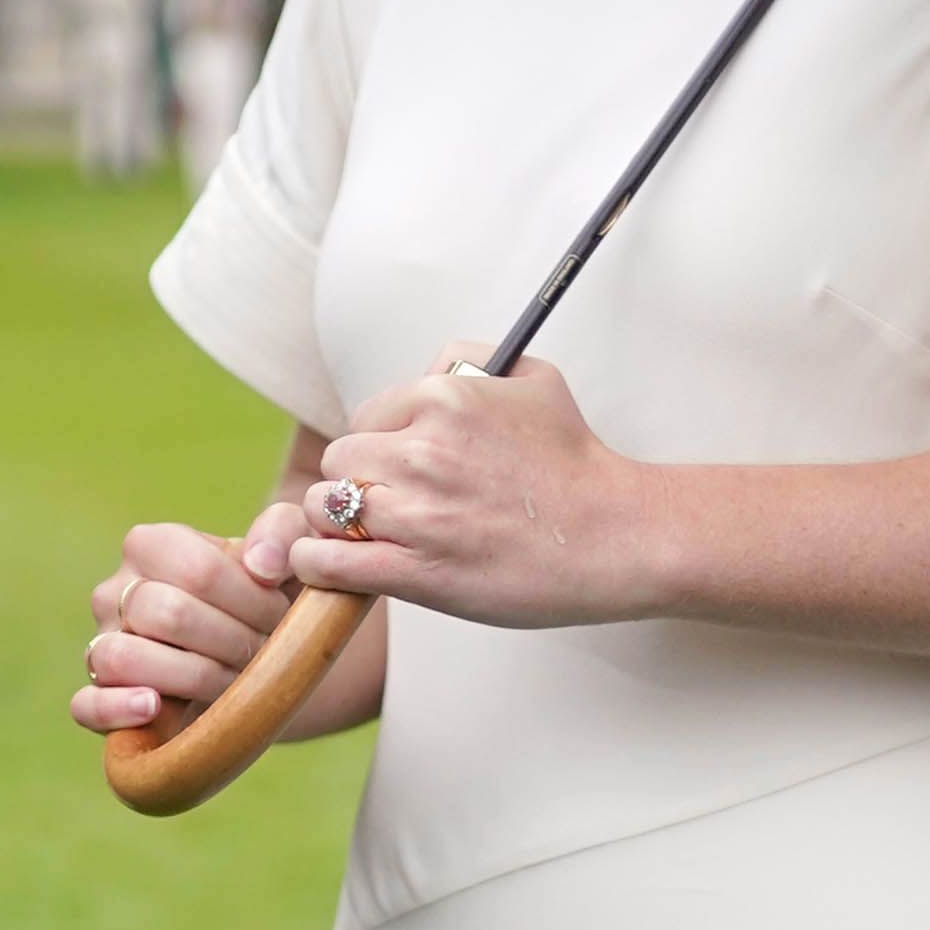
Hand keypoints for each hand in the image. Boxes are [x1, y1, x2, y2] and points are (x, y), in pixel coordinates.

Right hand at [75, 513, 296, 740]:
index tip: (280, 613)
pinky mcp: (97, 697)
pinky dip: (116, 709)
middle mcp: (115, 591)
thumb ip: (283, 532)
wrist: (263, 655)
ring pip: (122, 658)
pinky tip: (153, 707)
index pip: (198, 570)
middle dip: (232, 641)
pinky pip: (86, 705)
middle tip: (264, 651)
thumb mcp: (289, 552)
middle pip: (167, 615)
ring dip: (193, 677)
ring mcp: (101, 644)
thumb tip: (261, 565)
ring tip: (230, 681)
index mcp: (150, 545)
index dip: (251, 600)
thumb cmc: (270, 595)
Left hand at [296, 352, 653, 629]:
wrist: (614, 536)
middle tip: (386, 505)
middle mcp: (423, 451)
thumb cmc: (576, 464)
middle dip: (356, 483)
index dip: (376, 446)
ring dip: (337, 525)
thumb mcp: (535, 379)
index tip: (396, 469)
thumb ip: (471, 358)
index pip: (364, 417)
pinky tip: (327, 566)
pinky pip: (328, 562)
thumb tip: (426, 368)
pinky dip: (316, 565)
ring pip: (326, 509)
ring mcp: (416, 514)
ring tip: (365, 538)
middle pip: (339, 462)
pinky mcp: (415, 571)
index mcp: (444, 399)